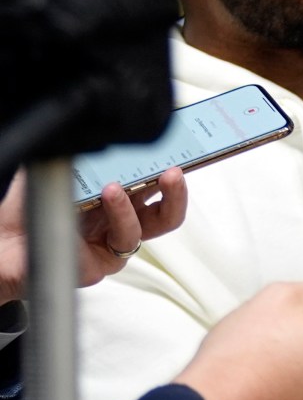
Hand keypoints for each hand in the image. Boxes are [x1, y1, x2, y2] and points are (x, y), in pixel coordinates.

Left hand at [0, 166, 186, 302]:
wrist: (0, 238)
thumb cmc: (25, 207)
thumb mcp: (60, 170)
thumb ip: (87, 155)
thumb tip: (108, 133)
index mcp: (118, 200)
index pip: (156, 186)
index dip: (176, 174)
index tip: (187, 155)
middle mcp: (119, 223)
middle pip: (165, 214)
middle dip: (176, 193)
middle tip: (173, 174)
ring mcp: (110, 246)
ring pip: (141, 230)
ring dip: (128, 208)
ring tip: (113, 189)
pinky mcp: (98, 267)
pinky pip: (111, 246)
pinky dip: (108, 221)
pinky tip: (90, 209)